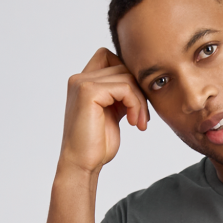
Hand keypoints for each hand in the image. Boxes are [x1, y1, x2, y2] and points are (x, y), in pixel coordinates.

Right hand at [59, 48, 149, 176]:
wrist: (82, 165)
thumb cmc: (97, 144)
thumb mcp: (112, 112)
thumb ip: (120, 94)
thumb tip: (140, 82)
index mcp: (83, 82)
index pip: (110, 57)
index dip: (128, 76)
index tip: (135, 104)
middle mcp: (80, 78)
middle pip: (122, 66)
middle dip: (139, 91)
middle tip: (143, 117)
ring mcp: (82, 83)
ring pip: (126, 76)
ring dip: (140, 101)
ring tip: (140, 122)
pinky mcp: (89, 91)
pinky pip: (125, 87)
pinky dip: (136, 104)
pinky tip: (134, 123)